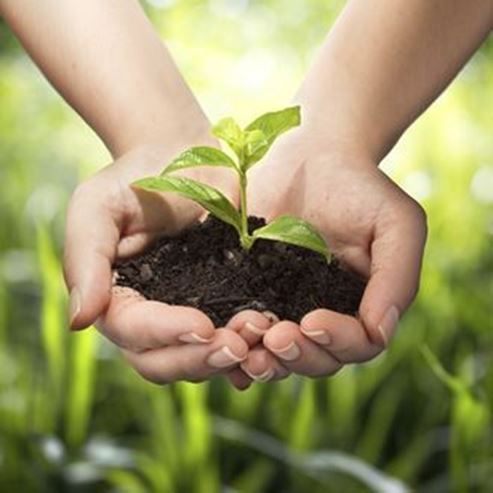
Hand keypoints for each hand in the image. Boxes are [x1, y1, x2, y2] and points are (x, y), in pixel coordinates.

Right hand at [64, 143, 250, 383]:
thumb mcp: (97, 207)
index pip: (133, 331)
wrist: (184, 158)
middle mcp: (149, 317)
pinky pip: (231, 338)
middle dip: (200, 359)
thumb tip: (80, 321)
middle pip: (164, 362)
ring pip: (199, 358)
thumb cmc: (135, 178)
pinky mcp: (222, 303)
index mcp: (116, 299)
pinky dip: (250, 348)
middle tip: (238, 345)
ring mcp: (187, 313)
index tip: (202, 324)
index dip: (166, 334)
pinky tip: (272, 341)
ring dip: (230, 358)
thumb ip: (86, 260)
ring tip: (261, 335)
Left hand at [231, 126, 426, 381]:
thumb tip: (380, 331)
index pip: (357, 345)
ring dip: (263, 360)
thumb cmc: (360, 187)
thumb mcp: (395, 223)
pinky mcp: (250, 290)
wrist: (312, 154)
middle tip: (273, 337)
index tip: (311, 319)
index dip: (336, 342)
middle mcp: (323, 313)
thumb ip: (396, 277)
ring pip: (278, 354)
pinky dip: (234, 347)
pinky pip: (243, 329)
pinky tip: (219, 343)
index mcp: (360, 305)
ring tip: (246, 347)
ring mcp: (285, 305)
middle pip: (315, 360)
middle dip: (295, 356)